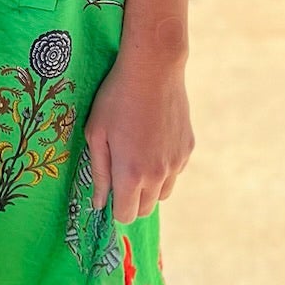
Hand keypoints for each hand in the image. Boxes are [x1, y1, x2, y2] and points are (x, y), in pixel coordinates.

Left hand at [83, 52, 193, 224]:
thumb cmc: (116, 99)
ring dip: (149, 186)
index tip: (109, 191)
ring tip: (137, 155)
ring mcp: (176, 162)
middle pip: (145, 209)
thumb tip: (99, 204)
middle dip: (132, 199)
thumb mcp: (96, 133)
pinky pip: (175, 171)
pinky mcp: (187, 149)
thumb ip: (99, 173)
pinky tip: (152, 141)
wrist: (153, 69)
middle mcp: (158, 174)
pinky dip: (164, 167)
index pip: (126, 215)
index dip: (115, 207)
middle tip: (120, 171)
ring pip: (162, 193)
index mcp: (131, 173)